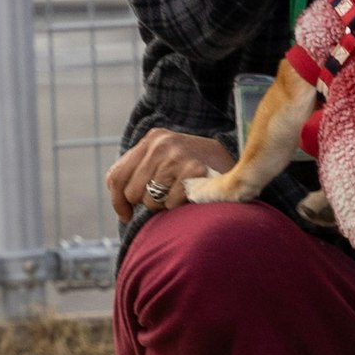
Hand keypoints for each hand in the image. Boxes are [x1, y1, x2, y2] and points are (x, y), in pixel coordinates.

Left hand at [106, 130, 235, 220]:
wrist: (237, 161)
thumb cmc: (196, 166)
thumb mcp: (165, 157)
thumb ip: (139, 169)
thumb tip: (117, 198)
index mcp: (151, 139)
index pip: (117, 176)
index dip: (117, 201)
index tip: (126, 215)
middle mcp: (161, 143)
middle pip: (132, 192)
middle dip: (147, 202)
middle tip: (166, 197)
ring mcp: (177, 156)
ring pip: (151, 201)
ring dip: (165, 205)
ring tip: (181, 192)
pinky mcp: (193, 171)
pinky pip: (171, 205)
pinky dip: (180, 206)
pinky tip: (192, 194)